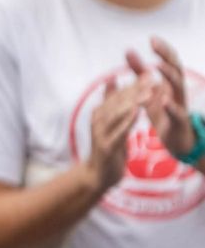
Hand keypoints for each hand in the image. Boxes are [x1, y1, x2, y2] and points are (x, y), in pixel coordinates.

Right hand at [84, 76, 146, 196]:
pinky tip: (138, 112)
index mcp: (99, 113)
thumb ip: (110, 102)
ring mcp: (100, 133)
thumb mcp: (109, 123)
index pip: (118, 94)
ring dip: (133, 101)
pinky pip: (119, 131)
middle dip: (135, 88)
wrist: (98, 175)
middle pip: (118, 101)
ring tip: (147, 91)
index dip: (133, 83)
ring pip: (118, 113)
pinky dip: (128, 120)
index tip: (148, 73)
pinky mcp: (106, 146)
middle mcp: (98, 120)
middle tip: (150, 77)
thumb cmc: (108, 147)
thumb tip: (111, 79)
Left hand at [126, 37, 194, 156]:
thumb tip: (128, 50)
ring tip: (157, 66)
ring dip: (169, 75)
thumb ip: (139, 71)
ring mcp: (180, 104)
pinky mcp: (179, 121)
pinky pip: (177, 113)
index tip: (151, 38)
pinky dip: (171, 106)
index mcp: (170, 81)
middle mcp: (177, 90)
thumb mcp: (148, 89)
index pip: (170, 60)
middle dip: (166, 55)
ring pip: (179, 87)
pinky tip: (163, 100)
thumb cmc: (161, 111)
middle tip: (154, 44)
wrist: (176, 139)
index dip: (162, 49)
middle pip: (176, 68)